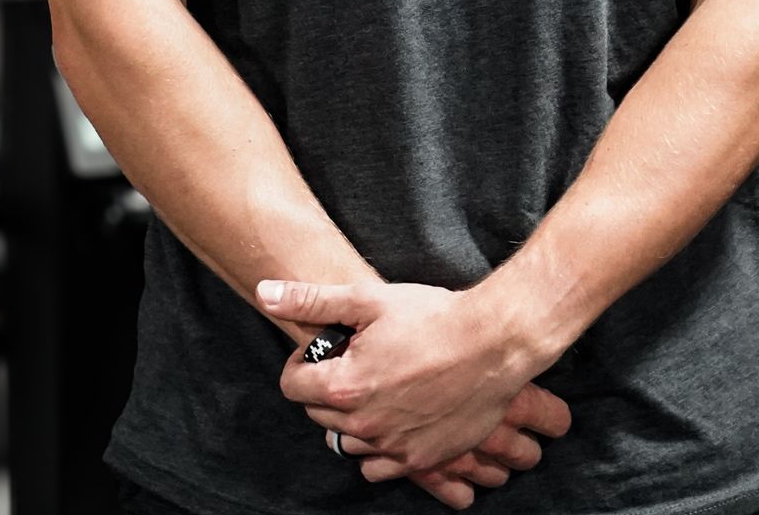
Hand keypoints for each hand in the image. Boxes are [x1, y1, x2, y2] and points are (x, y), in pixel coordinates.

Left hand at [264, 279, 568, 487]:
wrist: (494, 344)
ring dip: (351, 417)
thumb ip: (312, 301)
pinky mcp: (421, 460)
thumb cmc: (433, 317)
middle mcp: (363, 425)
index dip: (302, 363)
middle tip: (355, 360)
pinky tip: (396, 415)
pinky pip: (380, 466)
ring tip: (377, 386)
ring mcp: (393, 447)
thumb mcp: (369, 299)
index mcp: (344, 386)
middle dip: (326, 387)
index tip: (324, 349)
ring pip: (348, 441)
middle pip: (317, 414)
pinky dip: (379, 445)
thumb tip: (265, 292)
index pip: (292, 386)